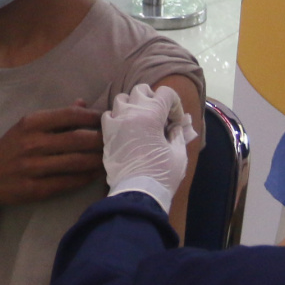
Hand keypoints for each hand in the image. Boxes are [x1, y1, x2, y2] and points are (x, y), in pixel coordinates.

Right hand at [0, 103, 103, 210]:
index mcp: (31, 123)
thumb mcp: (26, 126)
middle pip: (78, 139)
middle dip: (101, 140)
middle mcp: (33, 143)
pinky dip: (86, 177)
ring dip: (98, 160)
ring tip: (110, 157)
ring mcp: (34, 167)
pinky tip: (95, 173)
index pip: (70, 115)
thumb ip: (55, 117)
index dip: (93, 117)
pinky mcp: (37, 188)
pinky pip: (69, 181)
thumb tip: (82, 104)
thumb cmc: (9, 148)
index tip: (108, 119)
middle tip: (116, 141)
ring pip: (77, 162)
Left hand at [101, 84, 195, 212]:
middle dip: (152, 98)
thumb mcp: (179, 154)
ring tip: (139, 120)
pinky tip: (125, 129)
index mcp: (152, 115)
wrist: (137, 194)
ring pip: (122, 99)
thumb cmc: (162, 175)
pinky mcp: (105, 134)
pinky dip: (117, 118)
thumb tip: (175, 126)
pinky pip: (108, 115)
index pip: (166, 93)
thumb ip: (178, 134)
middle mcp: (131, 112)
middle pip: (141, 90)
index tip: (175, 121)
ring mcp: (116, 122)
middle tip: (158, 116)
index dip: (174, 104)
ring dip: (132, 105)